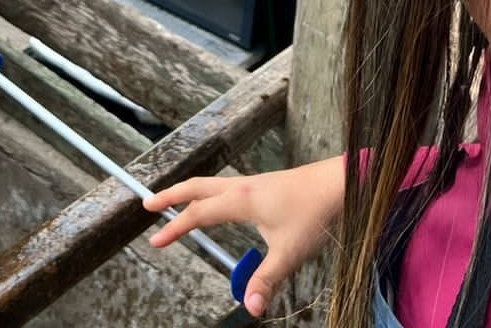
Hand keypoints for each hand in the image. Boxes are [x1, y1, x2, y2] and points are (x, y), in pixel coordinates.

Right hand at [145, 157, 344, 317]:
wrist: (341, 183)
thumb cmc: (315, 213)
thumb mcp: (289, 252)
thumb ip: (267, 279)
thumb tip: (250, 308)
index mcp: (241, 200)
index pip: (198, 214)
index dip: (175, 229)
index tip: (155, 241)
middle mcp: (243, 187)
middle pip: (197, 187)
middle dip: (171, 195)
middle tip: (149, 205)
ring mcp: (254, 183)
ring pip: (212, 184)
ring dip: (190, 191)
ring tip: (176, 202)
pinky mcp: (265, 186)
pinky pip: (226, 187)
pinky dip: (210, 193)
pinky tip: (218, 205)